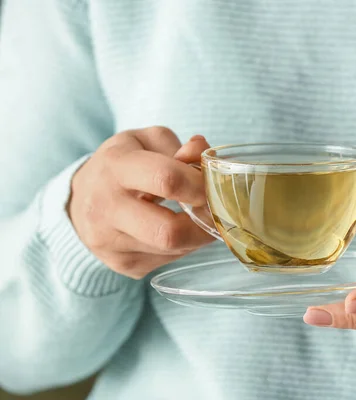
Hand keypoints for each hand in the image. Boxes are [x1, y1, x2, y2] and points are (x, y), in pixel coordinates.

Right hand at [69, 126, 212, 277]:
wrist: (79, 200)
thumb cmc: (122, 164)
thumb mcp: (146, 141)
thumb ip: (179, 146)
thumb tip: (203, 154)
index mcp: (116, 166)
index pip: (166, 179)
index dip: (199, 185)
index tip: (211, 184)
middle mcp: (106, 207)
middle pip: (169, 231)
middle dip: (204, 222)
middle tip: (214, 210)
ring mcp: (109, 242)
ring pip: (173, 249)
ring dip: (197, 235)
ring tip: (197, 217)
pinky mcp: (120, 263)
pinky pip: (167, 260)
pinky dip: (183, 246)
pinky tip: (175, 229)